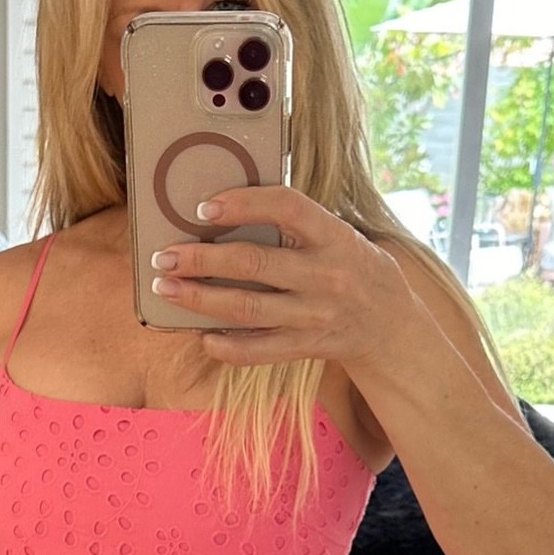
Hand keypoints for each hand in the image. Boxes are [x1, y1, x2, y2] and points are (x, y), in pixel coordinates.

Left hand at [147, 183, 411, 371]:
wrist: (389, 322)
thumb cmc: (351, 264)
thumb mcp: (336, 232)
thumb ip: (294, 221)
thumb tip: (228, 208)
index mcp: (333, 235)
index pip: (287, 207)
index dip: (243, 203)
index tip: (204, 207)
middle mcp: (325, 276)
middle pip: (254, 264)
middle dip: (202, 260)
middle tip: (164, 256)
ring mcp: (314, 316)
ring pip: (246, 309)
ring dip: (200, 300)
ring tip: (166, 289)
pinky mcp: (304, 347)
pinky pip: (257, 351)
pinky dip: (225, 345)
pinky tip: (200, 335)